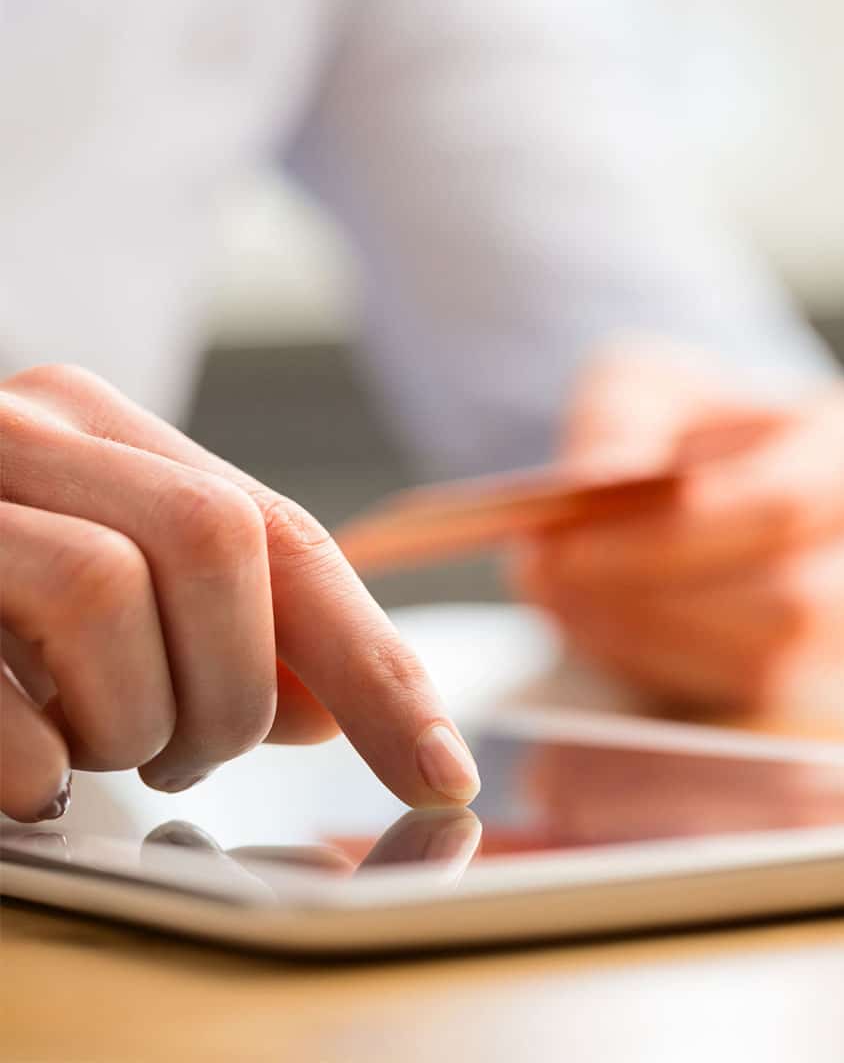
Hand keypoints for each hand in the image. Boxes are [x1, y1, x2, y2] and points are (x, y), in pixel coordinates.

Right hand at [0, 365, 479, 821]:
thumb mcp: (105, 575)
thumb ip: (219, 622)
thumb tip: (333, 705)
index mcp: (107, 430)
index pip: (289, 542)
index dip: (380, 667)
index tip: (443, 772)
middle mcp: (29, 430)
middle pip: (222, 541)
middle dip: (235, 686)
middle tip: (184, 750)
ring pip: (107, 587)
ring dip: (135, 716)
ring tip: (96, 748)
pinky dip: (33, 754)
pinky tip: (27, 769)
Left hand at [512, 351, 843, 712]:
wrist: (686, 480)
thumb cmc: (674, 425)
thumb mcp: (636, 389)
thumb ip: (617, 423)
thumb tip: (597, 481)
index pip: (783, 505)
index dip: (672, 535)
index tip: (567, 546)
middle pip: (781, 600)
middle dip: (648, 596)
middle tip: (543, 575)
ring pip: (756, 659)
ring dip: (638, 633)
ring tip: (553, 590)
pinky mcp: (802, 680)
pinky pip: (728, 693)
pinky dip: (645, 661)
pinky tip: (587, 620)